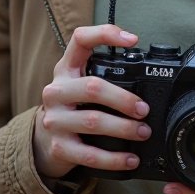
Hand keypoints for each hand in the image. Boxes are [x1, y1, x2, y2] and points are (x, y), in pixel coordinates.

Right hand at [33, 24, 150, 180]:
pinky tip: (130, 159)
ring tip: (143, 132)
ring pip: (93, 122)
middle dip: (124, 99)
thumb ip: (105, 75)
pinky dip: (114, 159)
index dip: (105, 34)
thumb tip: (150, 79)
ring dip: (124, 128)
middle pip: (92, 87)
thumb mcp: (81, 83)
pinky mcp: (59, 147)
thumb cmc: (73, 106)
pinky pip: (89, 155)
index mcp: (66, 69)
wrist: (43, 141)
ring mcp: (55, 120)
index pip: (80, 39)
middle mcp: (57, 91)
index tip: (133, 40)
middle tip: (144, 109)